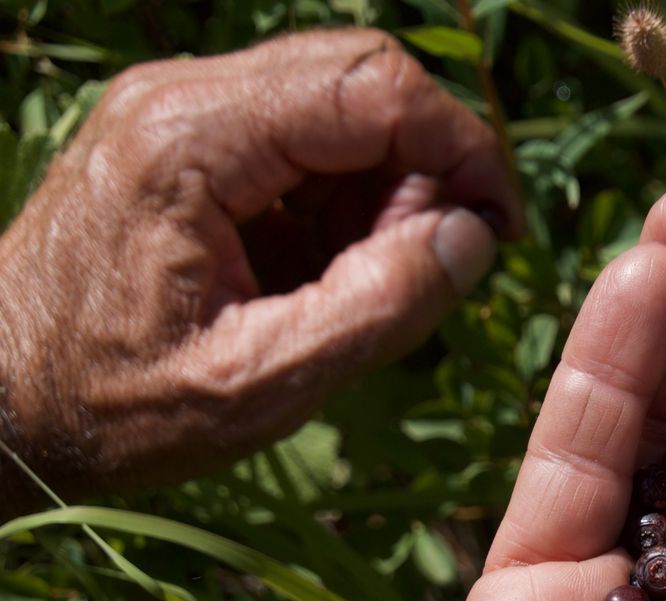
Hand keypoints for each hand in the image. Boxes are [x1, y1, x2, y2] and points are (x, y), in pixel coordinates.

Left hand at [0, 29, 518, 512]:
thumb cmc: (110, 407)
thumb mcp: (258, 383)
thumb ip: (378, 306)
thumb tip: (473, 236)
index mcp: (193, 140)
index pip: (374, 89)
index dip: (464, 150)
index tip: (502, 231)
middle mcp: (183, 95)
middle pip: (363, 75)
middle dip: (431, 162)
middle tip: (439, 259)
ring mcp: (179, 108)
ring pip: (341, 99)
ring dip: (390, 181)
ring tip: (373, 275)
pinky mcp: (185, 136)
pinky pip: (303, 134)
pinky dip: (346, 194)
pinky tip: (328, 267)